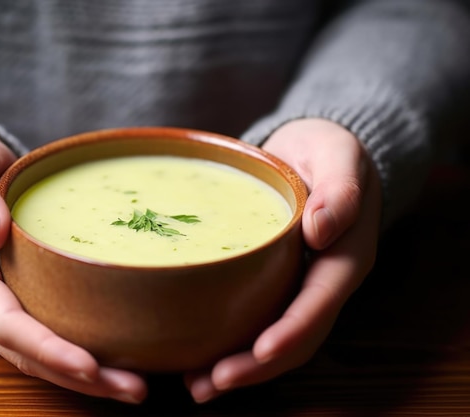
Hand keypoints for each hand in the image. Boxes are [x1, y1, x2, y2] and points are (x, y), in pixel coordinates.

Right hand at [0, 128, 146, 403]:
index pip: (3, 322)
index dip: (44, 347)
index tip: (88, 364)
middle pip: (27, 351)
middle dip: (78, 376)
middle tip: (135, 388)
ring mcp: (0, 299)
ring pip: (39, 352)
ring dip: (86, 376)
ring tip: (135, 385)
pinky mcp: (21, 293)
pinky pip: (48, 331)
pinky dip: (79, 351)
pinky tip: (116, 356)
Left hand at [185, 118, 381, 401]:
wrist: (316, 152)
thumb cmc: (329, 151)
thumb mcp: (339, 156)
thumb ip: (339, 191)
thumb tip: (321, 231)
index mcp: (345, 256)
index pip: (320, 304)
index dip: (292, 332)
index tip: (260, 352)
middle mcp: (324, 281)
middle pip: (297, 337)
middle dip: (257, 366)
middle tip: (209, 384)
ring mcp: (300, 286)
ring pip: (276, 339)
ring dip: (241, 367)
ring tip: (196, 385)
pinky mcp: (276, 282)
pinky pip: (259, 320)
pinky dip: (233, 343)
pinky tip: (198, 356)